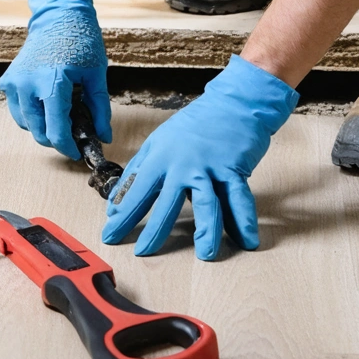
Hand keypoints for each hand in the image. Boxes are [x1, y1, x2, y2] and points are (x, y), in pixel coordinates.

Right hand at [0, 0, 111, 159]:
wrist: (57, 17)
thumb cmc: (81, 42)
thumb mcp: (96, 75)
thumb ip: (100, 109)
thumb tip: (104, 137)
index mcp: (52, 82)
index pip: (56, 130)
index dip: (68, 147)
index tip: (78, 153)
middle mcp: (27, 84)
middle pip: (38, 132)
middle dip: (56, 139)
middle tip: (74, 135)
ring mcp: (14, 83)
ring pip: (26, 124)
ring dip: (43, 127)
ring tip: (62, 115)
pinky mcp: (7, 81)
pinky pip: (18, 111)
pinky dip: (32, 115)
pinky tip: (48, 104)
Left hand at [101, 56, 297, 259]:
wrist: (232, 104)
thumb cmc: (194, 125)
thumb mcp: (158, 142)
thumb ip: (137, 171)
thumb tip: (115, 203)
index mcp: (160, 157)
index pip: (136, 191)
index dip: (122, 215)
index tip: (110, 234)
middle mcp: (183, 164)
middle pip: (166, 203)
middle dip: (154, 231)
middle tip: (144, 253)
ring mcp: (209, 168)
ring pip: (207, 204)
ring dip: (207, 231)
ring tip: (206, 254)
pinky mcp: (234, 169)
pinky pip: (239, 199)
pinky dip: (245, 221)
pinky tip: (248, 241)